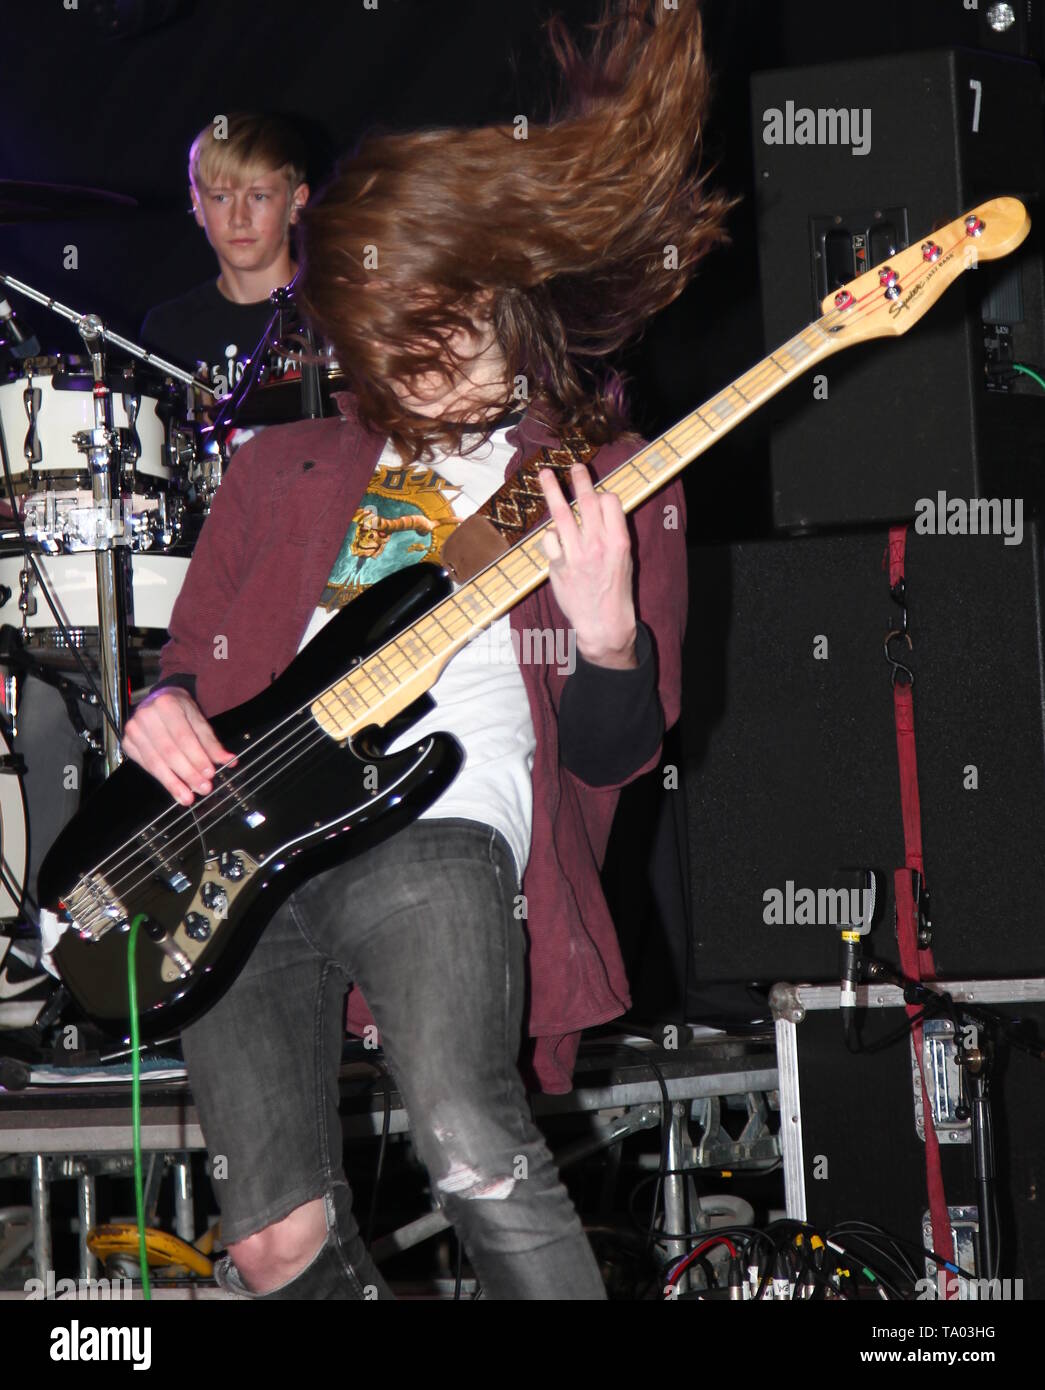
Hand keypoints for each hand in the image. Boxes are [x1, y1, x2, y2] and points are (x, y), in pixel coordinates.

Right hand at [122, 687, 237, 806]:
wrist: (158, 699)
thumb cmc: (179, 709)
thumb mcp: (198, 719)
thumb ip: (211, 742)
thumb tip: (228, 760)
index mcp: (166, 704)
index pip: (184, 737)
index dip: (197, 757)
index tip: (209, 773)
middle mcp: (146, 716)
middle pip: (169, 752)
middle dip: (188, 773)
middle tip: (203, 788)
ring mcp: (134, 730)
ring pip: (155, 762)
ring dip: (173, 783)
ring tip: (188, 797)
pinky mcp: (128, 744)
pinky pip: (146, 766)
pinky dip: (162, 779)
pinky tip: (175, 790)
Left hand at [538, 463, 637, 667]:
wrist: (603, 622)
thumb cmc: (615, 589)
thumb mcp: (625, 558)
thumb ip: (612, 532)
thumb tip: (600, 507)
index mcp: (618, 541)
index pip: (610, 501)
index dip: (603, 494)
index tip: (598, 495)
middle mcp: (597, 545)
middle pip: (586, 500)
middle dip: (580, 479)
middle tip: (575, 466)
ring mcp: (576, 554)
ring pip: (561, 513)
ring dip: (552, 489)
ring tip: (545, 474)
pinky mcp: (558, 565)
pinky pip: (549, 538)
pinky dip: (550, 534)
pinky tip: (555, 539)